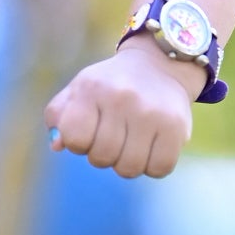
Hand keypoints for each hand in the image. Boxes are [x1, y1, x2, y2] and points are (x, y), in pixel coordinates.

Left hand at [44, 34, 199, 178]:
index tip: (88, 133)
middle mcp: (121, 98)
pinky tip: (150, 148)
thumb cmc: (110, 86)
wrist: (159, 66)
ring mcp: (151, 113)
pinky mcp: (177, 127)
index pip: (74, 138)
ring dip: (126, 163)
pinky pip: (159, 169)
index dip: (78, 143)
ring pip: (129, 168)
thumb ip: (59, 116)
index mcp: (91, 88)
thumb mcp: (78, 89)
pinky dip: (152, 166)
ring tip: (130, 143)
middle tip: (112, 138)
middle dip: (102, 155)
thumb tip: (57, 145)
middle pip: (102, 157)